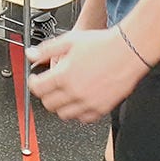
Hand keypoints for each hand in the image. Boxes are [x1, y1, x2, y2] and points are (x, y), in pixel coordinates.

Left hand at [26, 27, 147, 122]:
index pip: (37, 89)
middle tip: (49, 87)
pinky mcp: (101, 109)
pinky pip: (83, 119)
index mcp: (63, 76)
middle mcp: (74, 92)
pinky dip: (78, 113)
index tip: (36, 80)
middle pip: (48, 104)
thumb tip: (30, 54)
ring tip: (64, 94)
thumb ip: (46, 49)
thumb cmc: (103, 44)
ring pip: (64, 115)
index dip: (33, 83)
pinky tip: (79, 101)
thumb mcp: (69, 40)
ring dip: (60, 106)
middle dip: (45, 95)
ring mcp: (88, 103)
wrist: (129, 51)